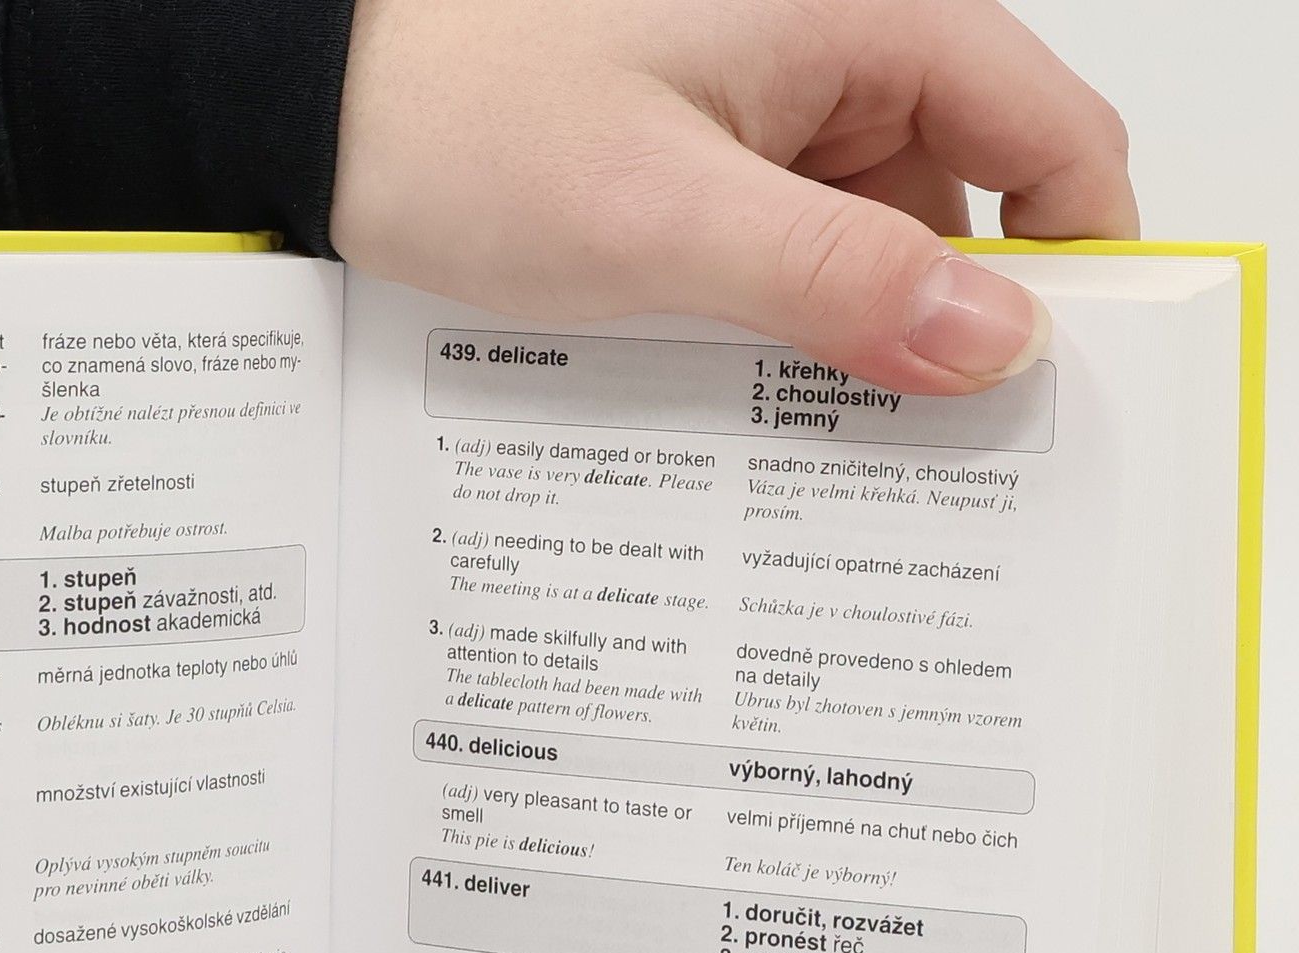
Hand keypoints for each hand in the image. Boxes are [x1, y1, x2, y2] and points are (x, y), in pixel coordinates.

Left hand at [331, 0, 1136, 391]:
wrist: (317, 118)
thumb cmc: (461, 120)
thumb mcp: (664, 217)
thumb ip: (835, 279)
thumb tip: (992, 338)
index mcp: (858, 19)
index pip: (1046, 129)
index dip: (1078, 256)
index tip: (1059, 384)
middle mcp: (827, 57)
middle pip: (960, 202)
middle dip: (947, 328)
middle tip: (932, 466)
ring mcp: (760, 117)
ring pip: (864, 243)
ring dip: (849, 342)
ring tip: (819, 448)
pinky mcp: (701, 169)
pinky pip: (781, 254)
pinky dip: (777, 328)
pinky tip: (748, 401)